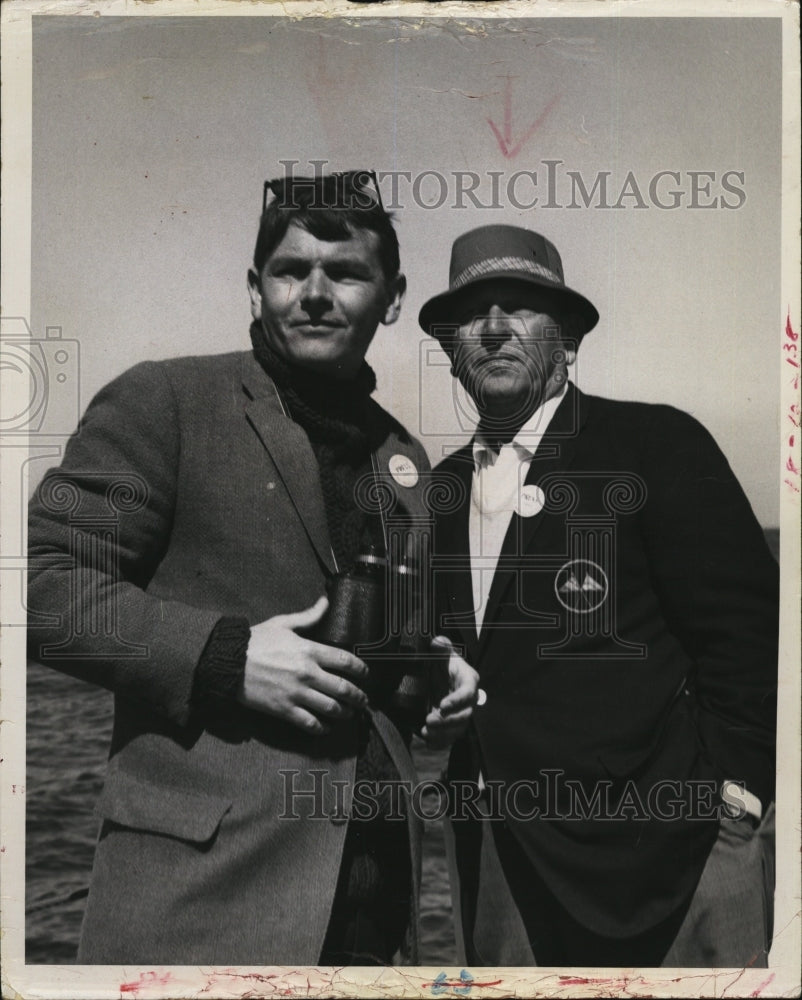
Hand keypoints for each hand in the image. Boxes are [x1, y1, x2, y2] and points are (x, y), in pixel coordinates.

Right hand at [238, 596, 368, 734]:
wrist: (228, 661)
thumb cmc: (255, 641)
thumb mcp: (283, 623)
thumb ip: (308, 616)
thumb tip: (326, 601)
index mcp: (309, 650)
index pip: (346, 661)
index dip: (362, 670)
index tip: (366, 675)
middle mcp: (307, 673)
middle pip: (344, 689)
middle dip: (359, 697)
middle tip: (364, 700)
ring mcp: (296, 694)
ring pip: (331, 709)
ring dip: (345, 713)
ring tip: (350, 714)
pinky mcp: (284, 710)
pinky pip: (310, 723)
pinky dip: (322, 728)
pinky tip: (327, 727)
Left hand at [420, 636, 480, 748]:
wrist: (440, 673)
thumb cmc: (443, 661)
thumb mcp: (442, 651)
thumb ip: (441, 646)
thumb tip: (437, 642)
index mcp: (468, 680)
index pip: (466, 692)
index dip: (457, 700)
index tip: (442, 706)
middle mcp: (468, 700)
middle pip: (464, 715)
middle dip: (447, 721)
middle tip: (428, 720)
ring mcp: (461, 714)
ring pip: (458, 729)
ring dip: (443, 734)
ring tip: (425, 732)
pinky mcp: (452, 724)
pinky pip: (450, 737)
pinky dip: (440, 742)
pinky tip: (428, 742)